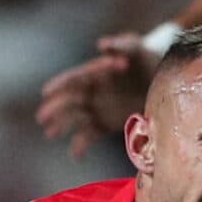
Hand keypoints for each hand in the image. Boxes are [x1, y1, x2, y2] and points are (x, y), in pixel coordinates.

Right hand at [36, 34, 156, 158]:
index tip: (46, 92)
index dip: (60, 85)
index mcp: (94, 73)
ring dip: (62, 125)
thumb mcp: (134, 46)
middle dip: (56, 108)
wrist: (159, 74)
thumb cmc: (143, 56)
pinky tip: (76, 156)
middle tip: (42, 117)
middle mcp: (92, 91)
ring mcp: (98, 108)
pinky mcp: (106, 123)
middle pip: (70, 101)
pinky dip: (82, 145)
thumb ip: (120, 45)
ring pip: (75, 118)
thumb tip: (102, 45)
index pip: (73, 79)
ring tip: (50, 133)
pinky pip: (90, 135)